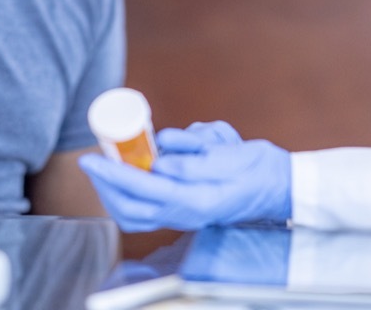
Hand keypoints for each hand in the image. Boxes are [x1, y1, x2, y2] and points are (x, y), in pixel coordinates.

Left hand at [79, 122, 290, 231]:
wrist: (278, 185)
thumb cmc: (256, 166)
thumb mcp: (228, 153)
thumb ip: (194, 159)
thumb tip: (160, 160)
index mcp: (196, 200)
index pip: (143, 189)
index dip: (113, 174)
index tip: (92, 158)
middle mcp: (186, 214)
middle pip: (130, 208)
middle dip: (105, 185)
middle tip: (93, 160)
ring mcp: (183, 217)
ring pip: (134, 215)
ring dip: (114, 192)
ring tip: (105, 167)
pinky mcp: (182, 212)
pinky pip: (145, 213)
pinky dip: (129, 197)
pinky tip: (128, 177)